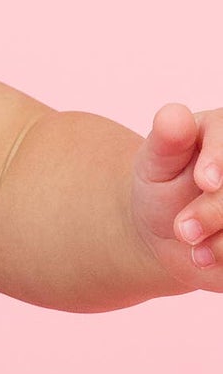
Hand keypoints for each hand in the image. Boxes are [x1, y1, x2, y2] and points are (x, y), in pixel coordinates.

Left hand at [130, 103, 222, 291]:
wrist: (167, 230)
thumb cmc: (162, 185)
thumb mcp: (156, 162)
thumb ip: (167, 140)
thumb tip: (174, 117)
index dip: (220, 159)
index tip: (205, 181)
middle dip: (216, 210)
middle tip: (183, 230)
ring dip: (222, 239)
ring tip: (191, 244)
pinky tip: (205, 256)